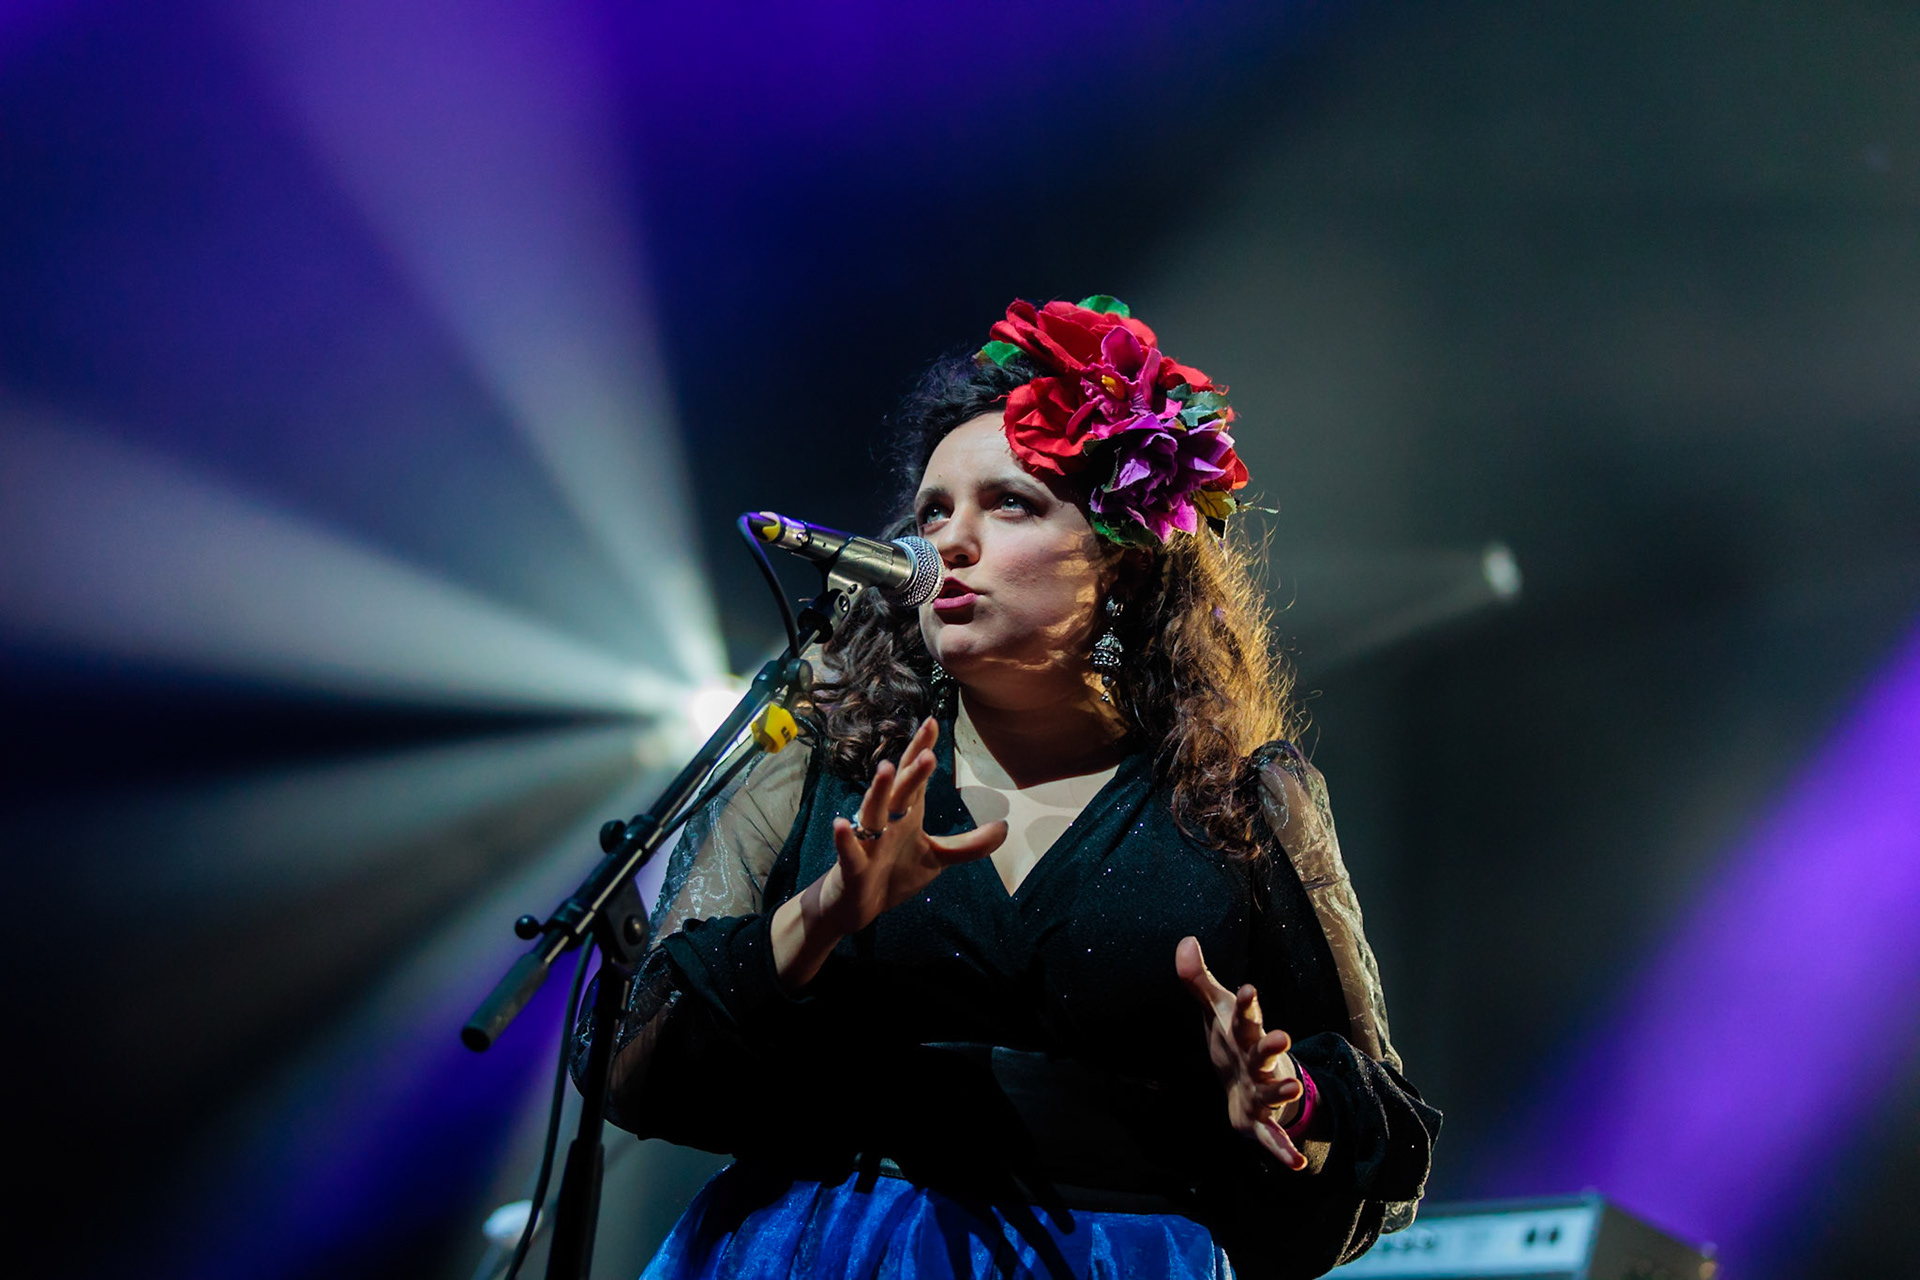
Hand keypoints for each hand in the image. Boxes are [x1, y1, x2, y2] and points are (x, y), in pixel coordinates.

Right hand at [773, 717, 1005, 985]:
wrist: (857, 906)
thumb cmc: (893, 874)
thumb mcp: (937, 859)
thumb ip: (969, 845)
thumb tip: (1004, 827)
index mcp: (905, 814)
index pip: (915, 778)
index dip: (922, 750)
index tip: (932, 721)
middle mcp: (886, 822)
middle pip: (899, 791)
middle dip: (912, 771)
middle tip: (928, 752)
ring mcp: (867, 843)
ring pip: (872, 812)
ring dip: (878, 791)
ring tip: (885, 769)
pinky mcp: (853, 867)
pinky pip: (848, 852)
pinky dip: (845, 838)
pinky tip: (841, 823)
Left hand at [1176, 935, 1308, 1170]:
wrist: (1252, 1080)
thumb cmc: (1234, 1040)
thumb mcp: (1216, 1010)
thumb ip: (1198, 979)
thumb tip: (1185, 940)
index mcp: (1245, 1033)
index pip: (1245, 1015)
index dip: (1247, 1003)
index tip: (1248, 988)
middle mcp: (1258, 1060)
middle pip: (1263, 1051)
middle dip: (1271, 1044)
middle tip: (1283, 1036)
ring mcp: (1262, 1089)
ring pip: (1272, 1089)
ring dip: (1282, 1089)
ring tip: (1293, 1087)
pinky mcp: (1259, 1119)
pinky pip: (1271, 1135)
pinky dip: (1282, 1149)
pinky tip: (1295, 1164)